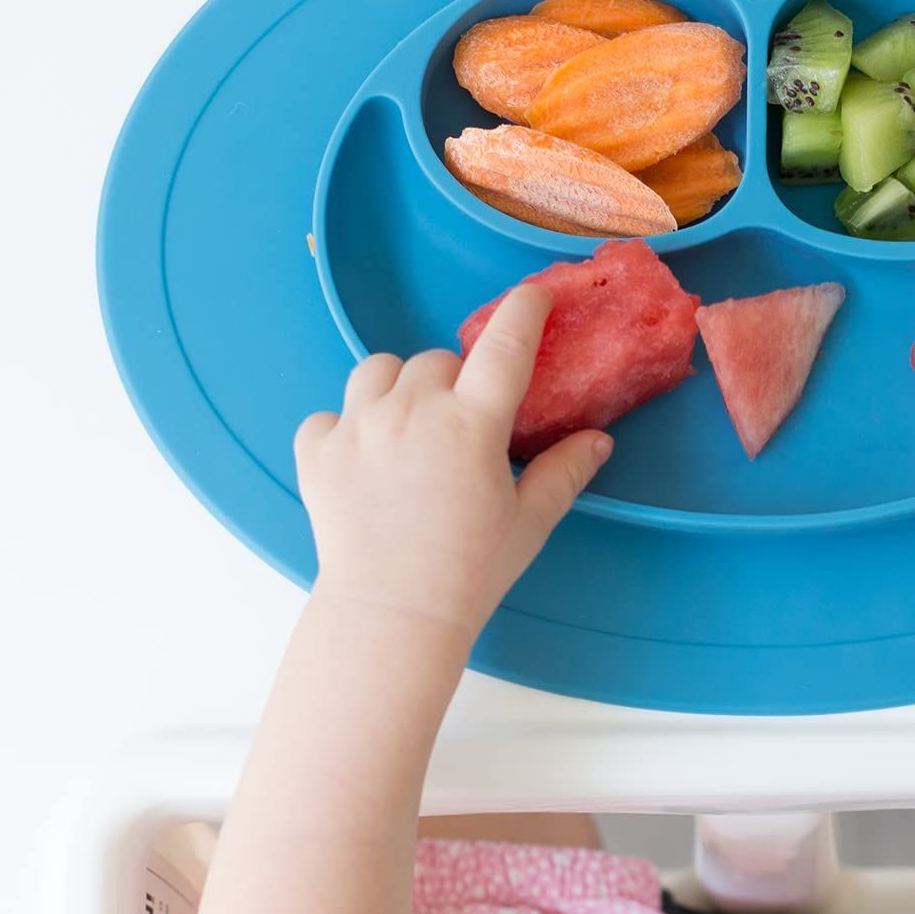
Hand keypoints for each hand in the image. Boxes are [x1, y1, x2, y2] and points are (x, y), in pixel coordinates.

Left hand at [293, 288, 608, 640]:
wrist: (391, 615)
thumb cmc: (469, 573)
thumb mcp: (529, 523)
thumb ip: (563, 472)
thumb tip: (598, 441)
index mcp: (471, 425)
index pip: (504, 346)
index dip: (522, 313)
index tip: (531, 298)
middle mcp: (411, 411)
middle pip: (436, 360)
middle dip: (453, 381)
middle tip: (460, 425)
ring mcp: (357, 427)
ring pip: (377, 371)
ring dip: (396, 388)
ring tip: (407, 427)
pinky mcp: (316, 451)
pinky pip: (328, 415)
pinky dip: (344, 429)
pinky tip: (362, 461)